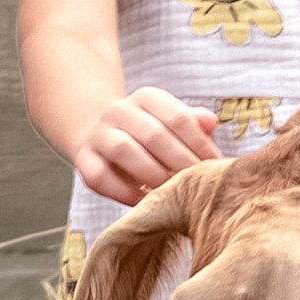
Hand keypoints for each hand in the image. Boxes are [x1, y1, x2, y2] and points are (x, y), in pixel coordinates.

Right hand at [73, 87, 218, 202]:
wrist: (100, 134)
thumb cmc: (149, 135)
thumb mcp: (172, 122)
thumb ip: (192, 123)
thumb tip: (211, 123)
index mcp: (147, 98)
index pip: (177, 117)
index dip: (199, 143)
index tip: (215, 165)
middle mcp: (119, 111)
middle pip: (153, 134)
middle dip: (179, 161)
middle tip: (196, 183)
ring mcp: (99, 134)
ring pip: (123, 149)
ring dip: (151, 173)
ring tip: (170, 191)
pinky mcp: (84, 158)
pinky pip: (99, 175)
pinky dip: (121, 191)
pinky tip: (142, 200)